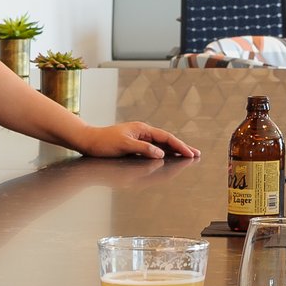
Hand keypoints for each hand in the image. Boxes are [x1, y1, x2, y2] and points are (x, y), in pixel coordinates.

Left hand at [78, 120, 198, 158]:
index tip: (190, 154)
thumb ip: (143, 149)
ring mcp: (139, 138)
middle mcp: (143, 132)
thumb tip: (160, 153)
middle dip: (181, 147)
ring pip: (161, 144)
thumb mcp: (124, 145)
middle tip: (196, 154)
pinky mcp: (134, 145)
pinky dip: (164, 152)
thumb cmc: (104, 142)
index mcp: (142, 129)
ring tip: (186, 155)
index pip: (166, 138)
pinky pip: (154, 148)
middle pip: (167, 140)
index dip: (179, 146)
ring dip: (174, 150)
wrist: (89, 141)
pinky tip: (168, 156)